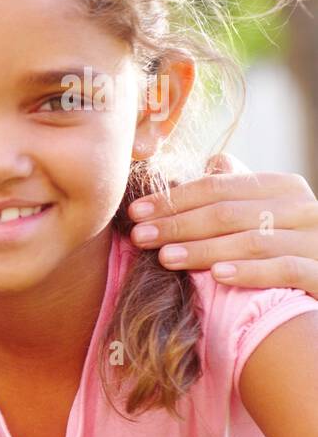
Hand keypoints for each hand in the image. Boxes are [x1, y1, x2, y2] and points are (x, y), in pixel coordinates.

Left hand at [127, 155, 317, 296]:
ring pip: (252, 241)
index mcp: (283, 187)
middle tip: (140, 236)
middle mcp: (304, 208)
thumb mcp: (264, 211)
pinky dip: (250, 272)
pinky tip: (218, 276)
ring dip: (203, 249)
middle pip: (229, 213)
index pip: (219, 187)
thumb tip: (212, 160)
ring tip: (166, 257)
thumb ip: (238, 190)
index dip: (174, 199)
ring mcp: (316, 241)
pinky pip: (284, 270)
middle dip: (179, 224)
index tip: (136, 212)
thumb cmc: (284, 244)